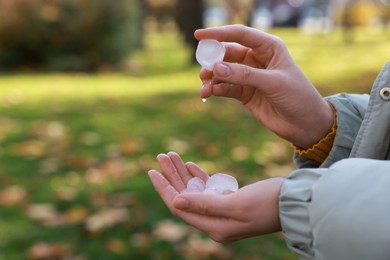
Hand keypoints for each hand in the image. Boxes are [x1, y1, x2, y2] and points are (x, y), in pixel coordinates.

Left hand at [148, 152, 283, 242]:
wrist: (294, 201)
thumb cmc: (267, 203)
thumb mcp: (235, 204)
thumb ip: (204, 204)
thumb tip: (175, 201)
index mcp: (214, 226)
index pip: (179, 207)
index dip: (164, 189)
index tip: (152, 171)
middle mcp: (215, 221)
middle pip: (185, 196)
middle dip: (171, 176)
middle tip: (161, 155)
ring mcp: (222, 211)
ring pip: (195, 190)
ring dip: (183, 173)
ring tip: (170, 155)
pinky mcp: (230, 201)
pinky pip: (208, 188)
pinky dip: (199, 176)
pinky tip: (189, 165)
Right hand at [195, 25, 332, 148]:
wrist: (305, 124)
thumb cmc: (297, 96)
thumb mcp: (273, 82)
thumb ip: (245, 75)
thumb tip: (216, 68)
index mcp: (268, 47)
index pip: (240, 34)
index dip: (218, 33)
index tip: (198, 35)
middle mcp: (257, 59)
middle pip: (227, 53)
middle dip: (213, 60)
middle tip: (204, 71)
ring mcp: (249, 76)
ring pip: (223, 72)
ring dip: (212, 78)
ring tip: (204, 87)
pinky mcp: (245, 93)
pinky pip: (226, 88)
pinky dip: (216, 90)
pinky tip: (211, 93)